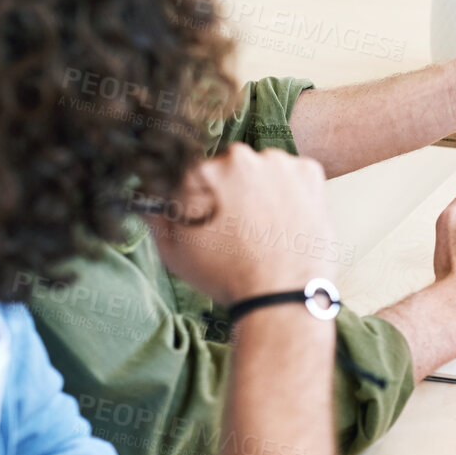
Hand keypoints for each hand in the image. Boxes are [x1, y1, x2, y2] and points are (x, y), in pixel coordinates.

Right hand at [147, 144, 335, 305]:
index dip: (203, 195)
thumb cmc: (226, 278)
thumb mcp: (175, 254)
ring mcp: (276, 162)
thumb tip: (147, 200)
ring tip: (268, 226)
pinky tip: (289, 219)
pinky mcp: (308, 171)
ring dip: (264, 187)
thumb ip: (158, 219)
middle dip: (233, 189)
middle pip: (231, 167)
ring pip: (264, 168)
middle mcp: (236, 158)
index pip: (195, 172)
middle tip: (242, 225)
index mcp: (198, 173)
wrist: (280, 296)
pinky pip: (296, 173)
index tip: (212, 214)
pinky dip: (294, 190)